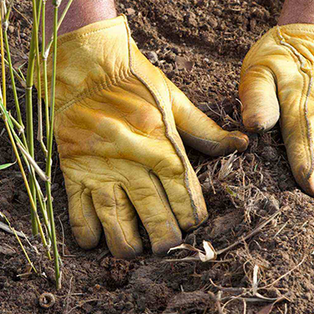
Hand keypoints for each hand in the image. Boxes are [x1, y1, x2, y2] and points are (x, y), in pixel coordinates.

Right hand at [48, 16, 247, 256]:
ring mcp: (100, 168)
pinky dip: (87, 233)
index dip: (191, 215)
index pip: (183, 194)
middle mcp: (133, 162)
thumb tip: (240, 143)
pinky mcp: (73, 170)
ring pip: (116, 221)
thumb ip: (204, 129)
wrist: (83, 62)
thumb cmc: (132, 78)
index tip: (192, 223)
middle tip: (168, 247)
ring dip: (128, 244)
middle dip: (164, 237)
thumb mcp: (172, 99)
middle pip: (153, 213)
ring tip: (134, 251)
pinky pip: (79, 212)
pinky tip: (95, 240)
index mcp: (162, 145)